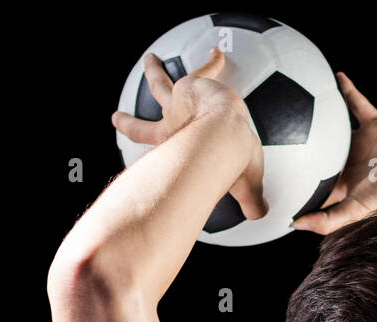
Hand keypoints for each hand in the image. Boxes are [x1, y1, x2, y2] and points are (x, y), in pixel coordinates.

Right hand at [111, 47, 266, 220]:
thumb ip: (252, 199)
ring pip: (159, 84)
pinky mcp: (194, 84)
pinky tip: (218, 52)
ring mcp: (178, 106)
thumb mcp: (241, 184)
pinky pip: (205, 69)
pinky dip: (213, 61)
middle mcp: (169, 129)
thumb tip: (260, 214)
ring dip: (153, 72)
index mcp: (173, 151)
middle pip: (144, 126)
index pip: (155, 153)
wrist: (223, 138)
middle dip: (129, 123)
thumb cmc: (229, 164)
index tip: (125, 142)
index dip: (140, 148)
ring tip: (150, 60)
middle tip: (115, 118)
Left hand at [291, 71, 376, 234]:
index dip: (297, 179)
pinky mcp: (375, 123)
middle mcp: (349, 160)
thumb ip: (327, 220)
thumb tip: (295, 225)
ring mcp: (362, 140)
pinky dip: (348, 90)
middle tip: (276, 132)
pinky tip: (335, 75)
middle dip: (301, 145)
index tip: (272, 173)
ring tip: (299, 99)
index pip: (314, 181)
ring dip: (321, 114)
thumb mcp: (356, 209)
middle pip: (320, 151)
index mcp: (343, 181)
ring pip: (335, 125)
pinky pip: (358, 103)